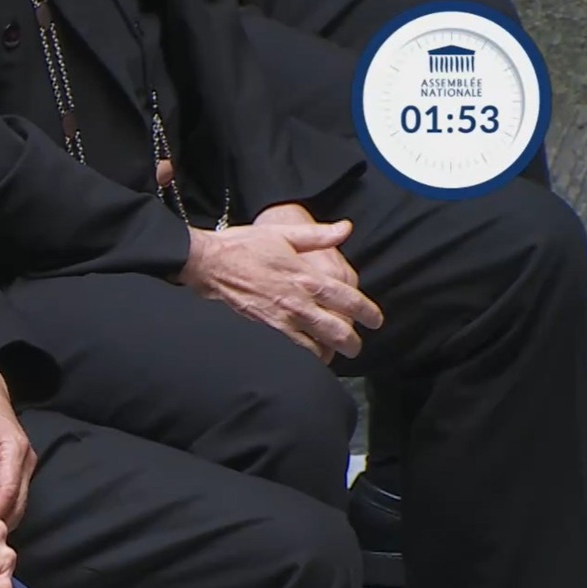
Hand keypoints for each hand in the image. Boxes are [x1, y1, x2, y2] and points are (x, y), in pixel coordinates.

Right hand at [179, 219, 382, 361]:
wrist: (209, 263)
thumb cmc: (244, 246)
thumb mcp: (284, 233)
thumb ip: (318, 235)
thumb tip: (346, 228)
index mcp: (307, 276)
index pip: (348, 299)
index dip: (367, 312)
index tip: (376, 320)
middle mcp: (298, 301)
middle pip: (337, 330)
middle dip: (352, 343)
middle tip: (356, 347)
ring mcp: (281, 319)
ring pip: (316, 346)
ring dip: (329, 354)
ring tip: (333, 356)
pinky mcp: (264, 330)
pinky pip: (291, 350)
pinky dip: (303, 358)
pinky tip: (306, 359)